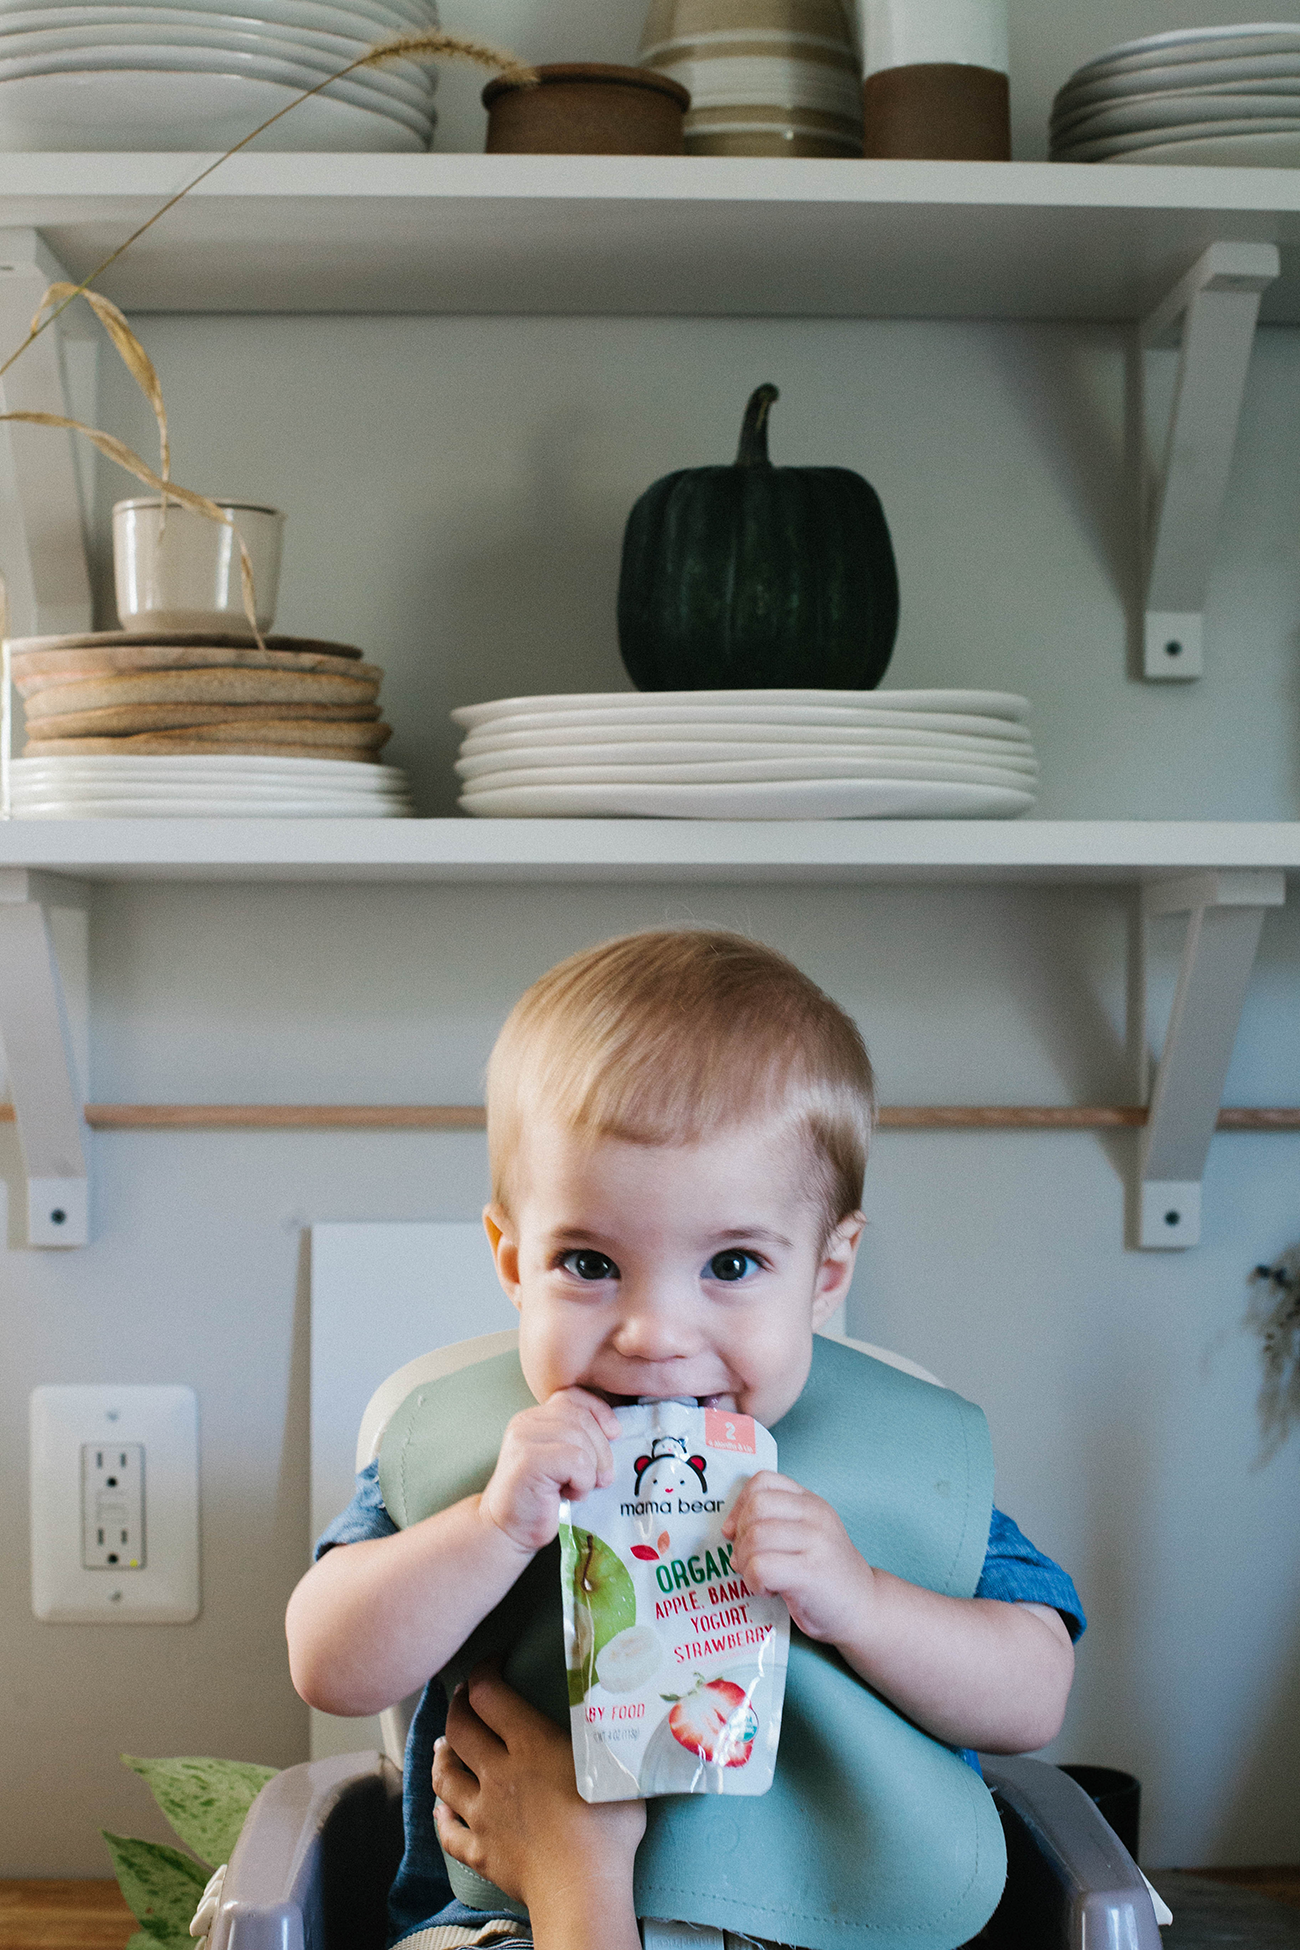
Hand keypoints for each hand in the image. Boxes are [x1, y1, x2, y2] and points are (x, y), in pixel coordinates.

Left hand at [433, 1666, 644, 1949]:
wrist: (582, 1890)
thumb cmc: (607, 1827)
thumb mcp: (614, 1767)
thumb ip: (604, 1739)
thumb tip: (616, 1715)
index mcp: (529, 1744)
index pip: (489, 1694)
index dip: (482, 1671)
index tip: (490, 1662)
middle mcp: (498, 1773)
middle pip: (459, 1729)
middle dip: (457, 1705)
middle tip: (464, 1696)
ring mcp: (483, 1814)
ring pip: (445, 1777)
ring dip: (441, 1756)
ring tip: (444, 1745)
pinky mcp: (480, 1851)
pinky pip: (449, 1832)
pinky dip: (441, 1818)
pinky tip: (441, 1811)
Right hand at [479, 1389, 623, 1554]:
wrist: (507, 1530)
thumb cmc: (540, 1498)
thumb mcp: (562, 1460)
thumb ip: (577, 1439)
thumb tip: (615, 1431)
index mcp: (535, 1417)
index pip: (574, 1397)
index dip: (600, 1412)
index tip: (615, 1434)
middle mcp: (526, 1422)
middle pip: (582, 1418)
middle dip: (602, 1450)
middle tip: (602, 1478)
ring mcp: (524, 1439)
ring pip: (580, 1438)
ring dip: (591, 1469)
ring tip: (579, 1488)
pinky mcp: (528, 1460)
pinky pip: (576, 1460)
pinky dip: (582, 1481)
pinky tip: (570, 1494)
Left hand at [722, 1470, 872, 1643]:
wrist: (864, 1608)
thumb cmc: (824, 1574)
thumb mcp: (806, 1535)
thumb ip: (773, 1523)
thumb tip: (729, 1531)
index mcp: (810, 1502)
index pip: (762, 1481)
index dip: (739, 1505)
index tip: (735, 1532)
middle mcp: (815, 1516)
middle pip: (755, 1508)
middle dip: (740, 1538)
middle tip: (746, 1561)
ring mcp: (817, 1542)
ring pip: (754, 1537)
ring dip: (745, 1562)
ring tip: (759, 1577)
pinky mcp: (811, 1573)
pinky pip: (760, 1567)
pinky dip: (753, 1581)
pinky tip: (768, 1590)